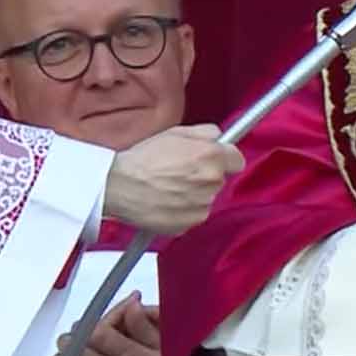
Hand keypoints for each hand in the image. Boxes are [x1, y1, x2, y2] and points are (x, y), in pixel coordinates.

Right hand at [103, 123, 245, 235]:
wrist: (118, 186)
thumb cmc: (142, 159)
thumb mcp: (174, 133)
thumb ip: (204, 132)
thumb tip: (219, 137)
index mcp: (210, 156)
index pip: (237, 160)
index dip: (224, 158)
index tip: (214, 158)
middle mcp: (211, 181)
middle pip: (220, 179)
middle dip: (205, 175)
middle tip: (180, 171)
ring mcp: (201, 204)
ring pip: (207, 198)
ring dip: (195, 193)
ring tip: (169, 187)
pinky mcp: (189, 222)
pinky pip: (194, 214)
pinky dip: (184, 210)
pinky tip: (166, 201)